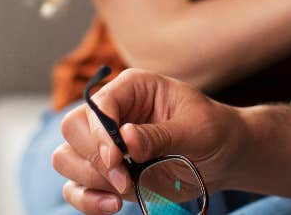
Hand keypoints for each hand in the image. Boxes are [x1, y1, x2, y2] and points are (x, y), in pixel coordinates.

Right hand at [52, 69, 246, 214]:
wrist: (224, 157)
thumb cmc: (213, 131)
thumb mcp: (195, 128)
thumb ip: (160, 134)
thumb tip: (126, 137)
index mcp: (132, 88)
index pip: (97, 104)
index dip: (100, 133)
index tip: (117, 160)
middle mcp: (112, 112)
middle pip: (73, 128)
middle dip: (95, 159)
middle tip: (125, 179)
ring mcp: (105, 143)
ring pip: (66, 157)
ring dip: (89, 179)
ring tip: (124, 191)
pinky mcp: (105, 173)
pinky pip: (75, 186)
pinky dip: (86, 199)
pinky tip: (112, 207)